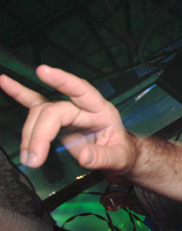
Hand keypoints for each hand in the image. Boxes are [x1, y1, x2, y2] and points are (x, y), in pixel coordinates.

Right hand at [0, 65, 135, 180]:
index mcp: (102, 110)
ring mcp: (69, 111)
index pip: (82, 90)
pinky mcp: (56, 119)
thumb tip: (84, 155)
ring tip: (29, 158)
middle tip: (33, 159)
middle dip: (39, 134)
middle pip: (54, 110)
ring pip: (40, 113)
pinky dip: (20, 94)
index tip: (43, 71)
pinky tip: (4, 82)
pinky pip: (35, 104)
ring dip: (30, 134)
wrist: (118, 158)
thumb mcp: (119, 158)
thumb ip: (103, 157)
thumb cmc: (121, 153)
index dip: (63, 81)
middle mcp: (83, 106)